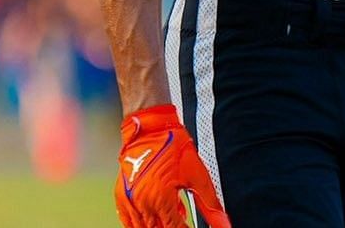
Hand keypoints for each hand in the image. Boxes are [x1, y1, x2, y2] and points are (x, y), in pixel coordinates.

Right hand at [115, 105, 230, 227]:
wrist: (150, 127)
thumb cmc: (172, 145)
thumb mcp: (197, 175)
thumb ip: (210, 204)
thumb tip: (223, 223)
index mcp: (161, 200)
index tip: (191, 226)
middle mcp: (143, 204)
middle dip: (171, 227)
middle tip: (181, 220)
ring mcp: (129, 201)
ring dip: (157, 226)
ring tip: (170, 217)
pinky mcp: (121, 196)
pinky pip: (128, 222)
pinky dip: (140, 224)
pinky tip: (153, 218)